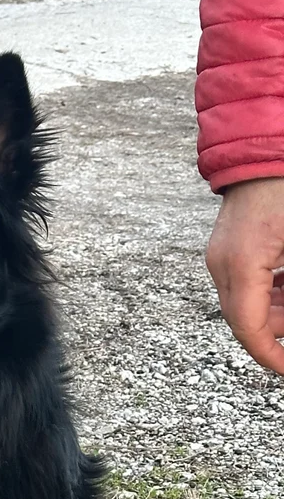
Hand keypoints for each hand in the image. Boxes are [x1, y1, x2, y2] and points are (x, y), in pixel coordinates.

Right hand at [206, 177, 283, 373]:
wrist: (267, 143)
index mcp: (243, 264)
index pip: (249, 328)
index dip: (270, 355)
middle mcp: (223, 264)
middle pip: (246, 319)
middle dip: (276, 332)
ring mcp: (221, 256)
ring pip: (246, 303)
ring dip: (276, 311)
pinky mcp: (227, 247)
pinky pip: (246, 283)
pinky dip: (271, 293)